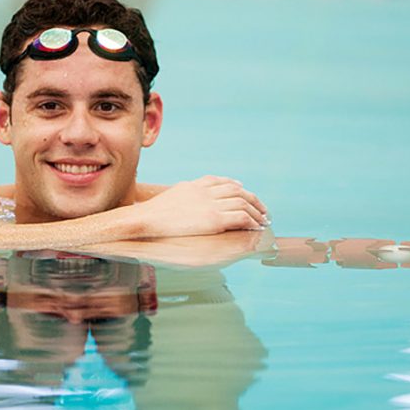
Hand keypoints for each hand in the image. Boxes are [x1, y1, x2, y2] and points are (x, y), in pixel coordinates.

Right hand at [136, 175, 268, 237]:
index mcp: (194, 185)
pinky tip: (255, 227)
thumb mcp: (170, 196)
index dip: (235, 185)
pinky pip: (241, 217)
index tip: (243, 189)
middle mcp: (205, 192)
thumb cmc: (152, 213)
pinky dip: (251, 221)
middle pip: (237, 190)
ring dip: (257, 212)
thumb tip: (184, 198)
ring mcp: (211, 205)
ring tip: (263, 220)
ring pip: (243, 202)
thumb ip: (184, 195)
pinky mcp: (214, 220)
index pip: (221, 181)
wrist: (146, 219)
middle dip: (253, 199)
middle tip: (262, 209)